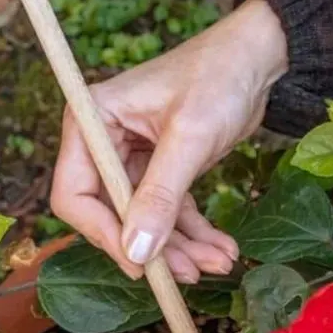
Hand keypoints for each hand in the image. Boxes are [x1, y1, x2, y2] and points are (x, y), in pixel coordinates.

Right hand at [50, 0, 287, 281]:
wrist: (257, 58)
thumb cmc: (217, 77)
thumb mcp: (189, 137)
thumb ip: (161, 195)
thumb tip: (136, 252)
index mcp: (92, 122)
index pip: (75, 195)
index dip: (103, 234)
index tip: (139, 264)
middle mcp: (105, 143)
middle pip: (113, 216)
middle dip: (153, 248)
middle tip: (189, 275)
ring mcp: (134, 159)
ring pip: (147, 222)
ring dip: (181, 248)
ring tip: (219, 263)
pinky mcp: (164, 170)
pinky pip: (172, 213)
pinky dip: (196, 234)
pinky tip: (223, 249)